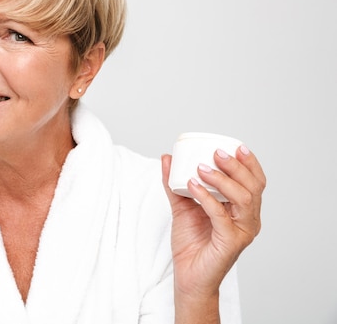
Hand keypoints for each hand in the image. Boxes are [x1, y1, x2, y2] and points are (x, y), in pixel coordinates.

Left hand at [161, 146, 264, 306]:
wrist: (188, 276)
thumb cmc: (191, 243)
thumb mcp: (181, 206)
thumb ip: (173, 183)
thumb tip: (166, 158)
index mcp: (243, 209)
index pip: (255, 181)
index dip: (248, 162)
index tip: (234, 145)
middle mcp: (248, 219)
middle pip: (253, 186)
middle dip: (236, 166)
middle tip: (215, 153)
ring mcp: (242, 231)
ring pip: (242, 198)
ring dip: (221, 179)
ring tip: (200, 168)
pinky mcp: (230, 242)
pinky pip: (221, 215)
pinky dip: (206, 197)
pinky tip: (192, 185)